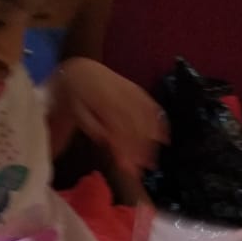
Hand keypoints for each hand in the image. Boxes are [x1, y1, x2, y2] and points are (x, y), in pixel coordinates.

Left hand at [50, 57, 167, 174]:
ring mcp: (132, 91)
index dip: (125, 148)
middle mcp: (121, 95)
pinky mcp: (138, 90)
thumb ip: (92, 127)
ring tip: (151, 161)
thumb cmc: (77, 97)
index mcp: (103, 101)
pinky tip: (164, 138)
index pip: (118, 128)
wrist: (82, 71)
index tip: (128, 167)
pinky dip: (160, 122)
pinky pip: (152, 106)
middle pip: (136, 125)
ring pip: (147, 117)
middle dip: (141, 149)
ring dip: (151, 140)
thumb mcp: (78, 112)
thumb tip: (107, 142)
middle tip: (142, 168)